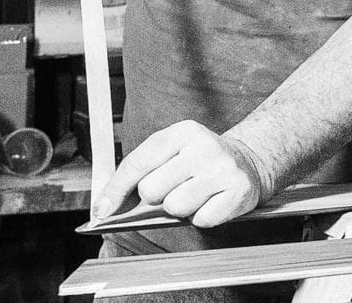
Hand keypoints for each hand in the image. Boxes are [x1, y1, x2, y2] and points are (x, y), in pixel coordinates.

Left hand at [91, 120, 270, 227]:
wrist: (249, 161)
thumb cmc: (201, 160)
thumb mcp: (174, 151)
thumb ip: (144, 170)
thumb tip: (108, 204)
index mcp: (182, 132)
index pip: (139, 162)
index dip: (116, 189)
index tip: (102, 210)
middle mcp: (203, 147)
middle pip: (152, 190)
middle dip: (156, 196)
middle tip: (173, 188)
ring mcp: (222, 169)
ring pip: (175, 207)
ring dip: (180, 208)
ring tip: (194, 194)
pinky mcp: (237, 192)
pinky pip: (201, 220)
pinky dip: (202, 217)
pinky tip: (210, 201)